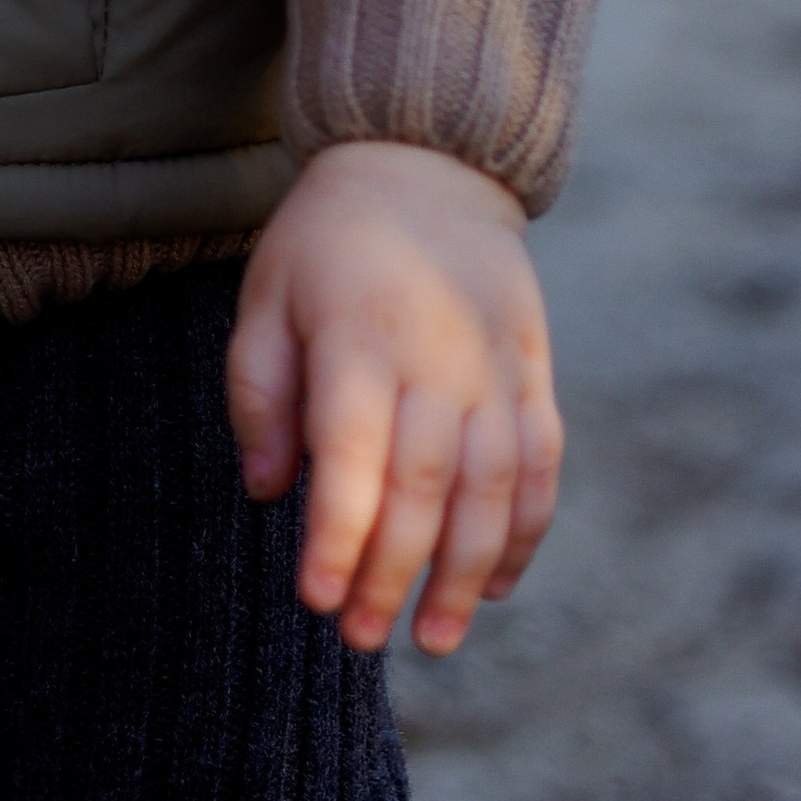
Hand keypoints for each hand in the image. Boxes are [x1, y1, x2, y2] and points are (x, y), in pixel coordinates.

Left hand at [227, 140, 561, 657]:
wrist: (424, 161)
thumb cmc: (326, 242)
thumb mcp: (266, 296)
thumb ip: (259, 394)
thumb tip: (268, 494)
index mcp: (359, 335)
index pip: (351, 459)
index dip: (337, 538)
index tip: (316, 600)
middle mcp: (437, 355)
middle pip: (424, 488)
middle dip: (393, 575)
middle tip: (361, 638)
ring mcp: (496, 365)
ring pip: (492, 490)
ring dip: (466, 575)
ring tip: (435, 639)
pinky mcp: (533, 371)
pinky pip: (540, 466)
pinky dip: (524, 532)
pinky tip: (496, 584)